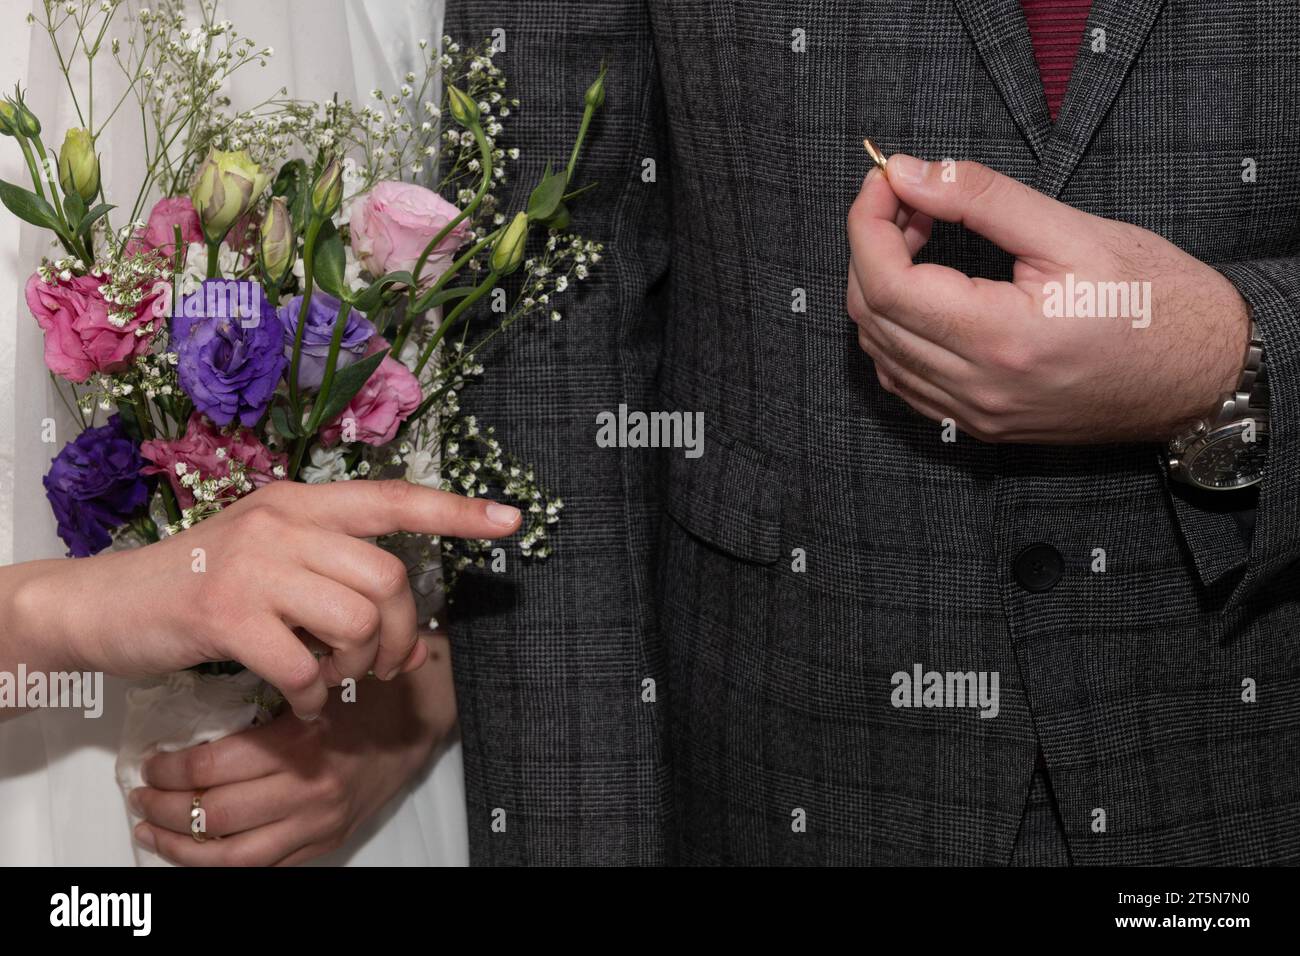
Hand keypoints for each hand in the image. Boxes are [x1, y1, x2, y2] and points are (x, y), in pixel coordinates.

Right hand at [11, 480, 517, 718]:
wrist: (109, 604)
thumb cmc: (203, 584)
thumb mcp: (271, 555)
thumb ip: (334, 570)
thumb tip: (404, 623)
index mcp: (301, 503)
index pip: (393, 498)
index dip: (456, 509)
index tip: (511, 519)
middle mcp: (282, 522)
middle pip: (389, 579)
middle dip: (398, 634)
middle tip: (378, 664)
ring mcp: (253, 565)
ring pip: (357, 621)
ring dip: (355, 666)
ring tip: (328, 675)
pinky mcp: (225, 614)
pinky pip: (305, 666)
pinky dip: (311, 694)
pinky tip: (296, 697)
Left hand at [130, 630, 456, 865]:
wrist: (418, 723)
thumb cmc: (365, 694)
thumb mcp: (315, 680)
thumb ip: (266, 692)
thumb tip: (194, 705)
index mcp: (301, 743)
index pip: (213, 767)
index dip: (170, 770)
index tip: (149, 763)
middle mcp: (308, 790)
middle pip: (212, 814)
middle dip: (162, 810)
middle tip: (139, 797)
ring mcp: (316, 823)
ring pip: (230, 856)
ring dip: (179, 847)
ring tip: (152, 831)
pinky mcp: (325, 842)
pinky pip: (263, 868)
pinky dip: (220, 865)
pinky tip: (196, 851)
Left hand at [846, 154, 1250, 443]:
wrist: (1204, 373)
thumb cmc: (1157, 301)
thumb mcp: (1073, 231)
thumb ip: (980, 198)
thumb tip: (909, 173)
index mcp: (1002, 339)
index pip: (888, 284)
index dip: (868, 224)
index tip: (884, 179)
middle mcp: (979, 389)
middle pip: (874, 316)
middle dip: (871, 247)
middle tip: (907, 200)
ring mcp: (976, 415)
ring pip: (881, 351)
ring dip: (880, 288)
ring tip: (920, 238)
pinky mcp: (981, 425)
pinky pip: (906, 381)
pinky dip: (895, 332)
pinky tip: (924, 293)